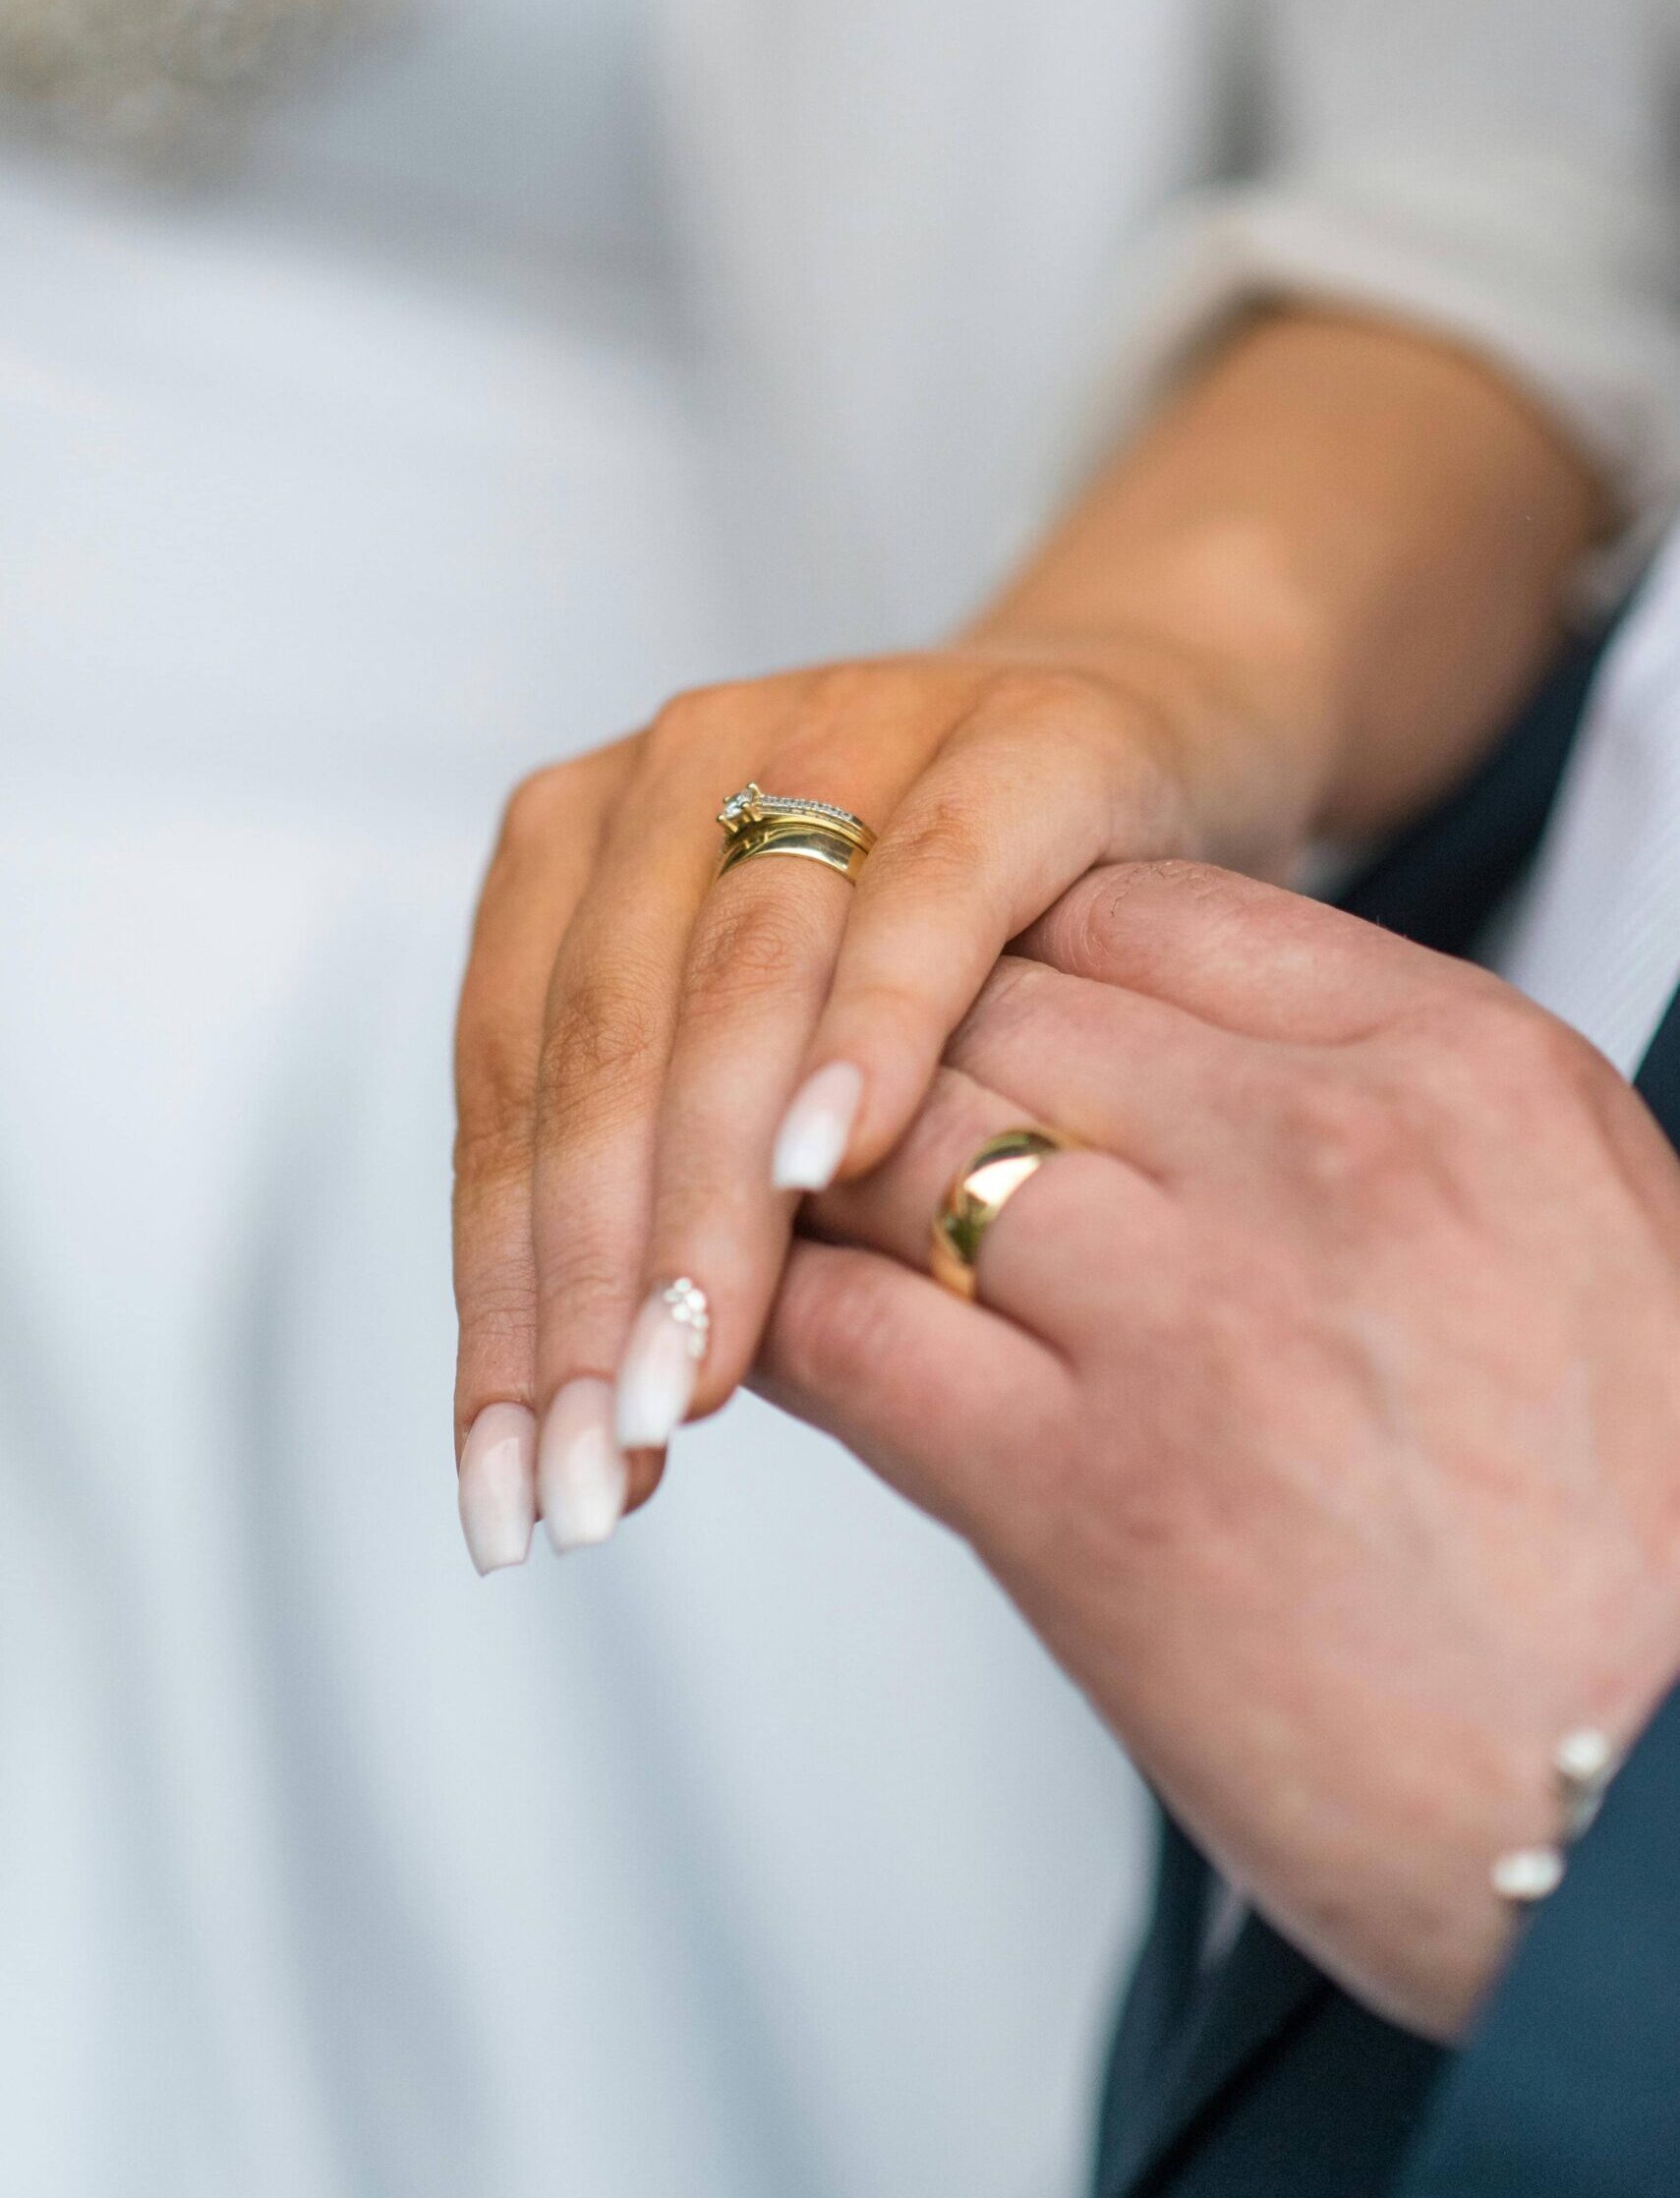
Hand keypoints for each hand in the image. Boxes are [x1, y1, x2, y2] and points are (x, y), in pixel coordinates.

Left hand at [451, 643, 1302, 1567]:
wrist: (1149, 739)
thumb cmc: (954, 942)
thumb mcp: (787, 1049)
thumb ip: (690, 1171)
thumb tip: (614, 1417)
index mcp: (582, 846)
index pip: (508, 1101)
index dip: (502, 1305)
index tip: (510, 1493)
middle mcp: (678, 771)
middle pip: (599, 1057)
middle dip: (588, 1291)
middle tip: (591, 1478)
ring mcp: (835, 730)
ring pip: (732, 991)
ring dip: (703, 1205)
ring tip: (686, 1385)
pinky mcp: (1009, 738)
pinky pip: (925, 893)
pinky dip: (870, 1027)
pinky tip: (835, 1168)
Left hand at [758, 861, 1679, 2034]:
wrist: (1663, 1818)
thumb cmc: (1640, 1544)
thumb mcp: (1580, 1235)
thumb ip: (1391, 1117)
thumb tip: (1193, 1073)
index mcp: (1460, 1066)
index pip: (1136, 909)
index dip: (1009, 954)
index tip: (953, 1016)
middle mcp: (1319, 1152)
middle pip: (989, 1005)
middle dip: (880, 1052)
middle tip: (804, 1111)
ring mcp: (1191, 1313)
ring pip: (886, 1142)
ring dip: (794, 1181)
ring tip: (748, 1221)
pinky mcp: (1082, 1498)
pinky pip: (846, 1336)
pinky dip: (768, 1324)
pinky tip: (740, 1345)